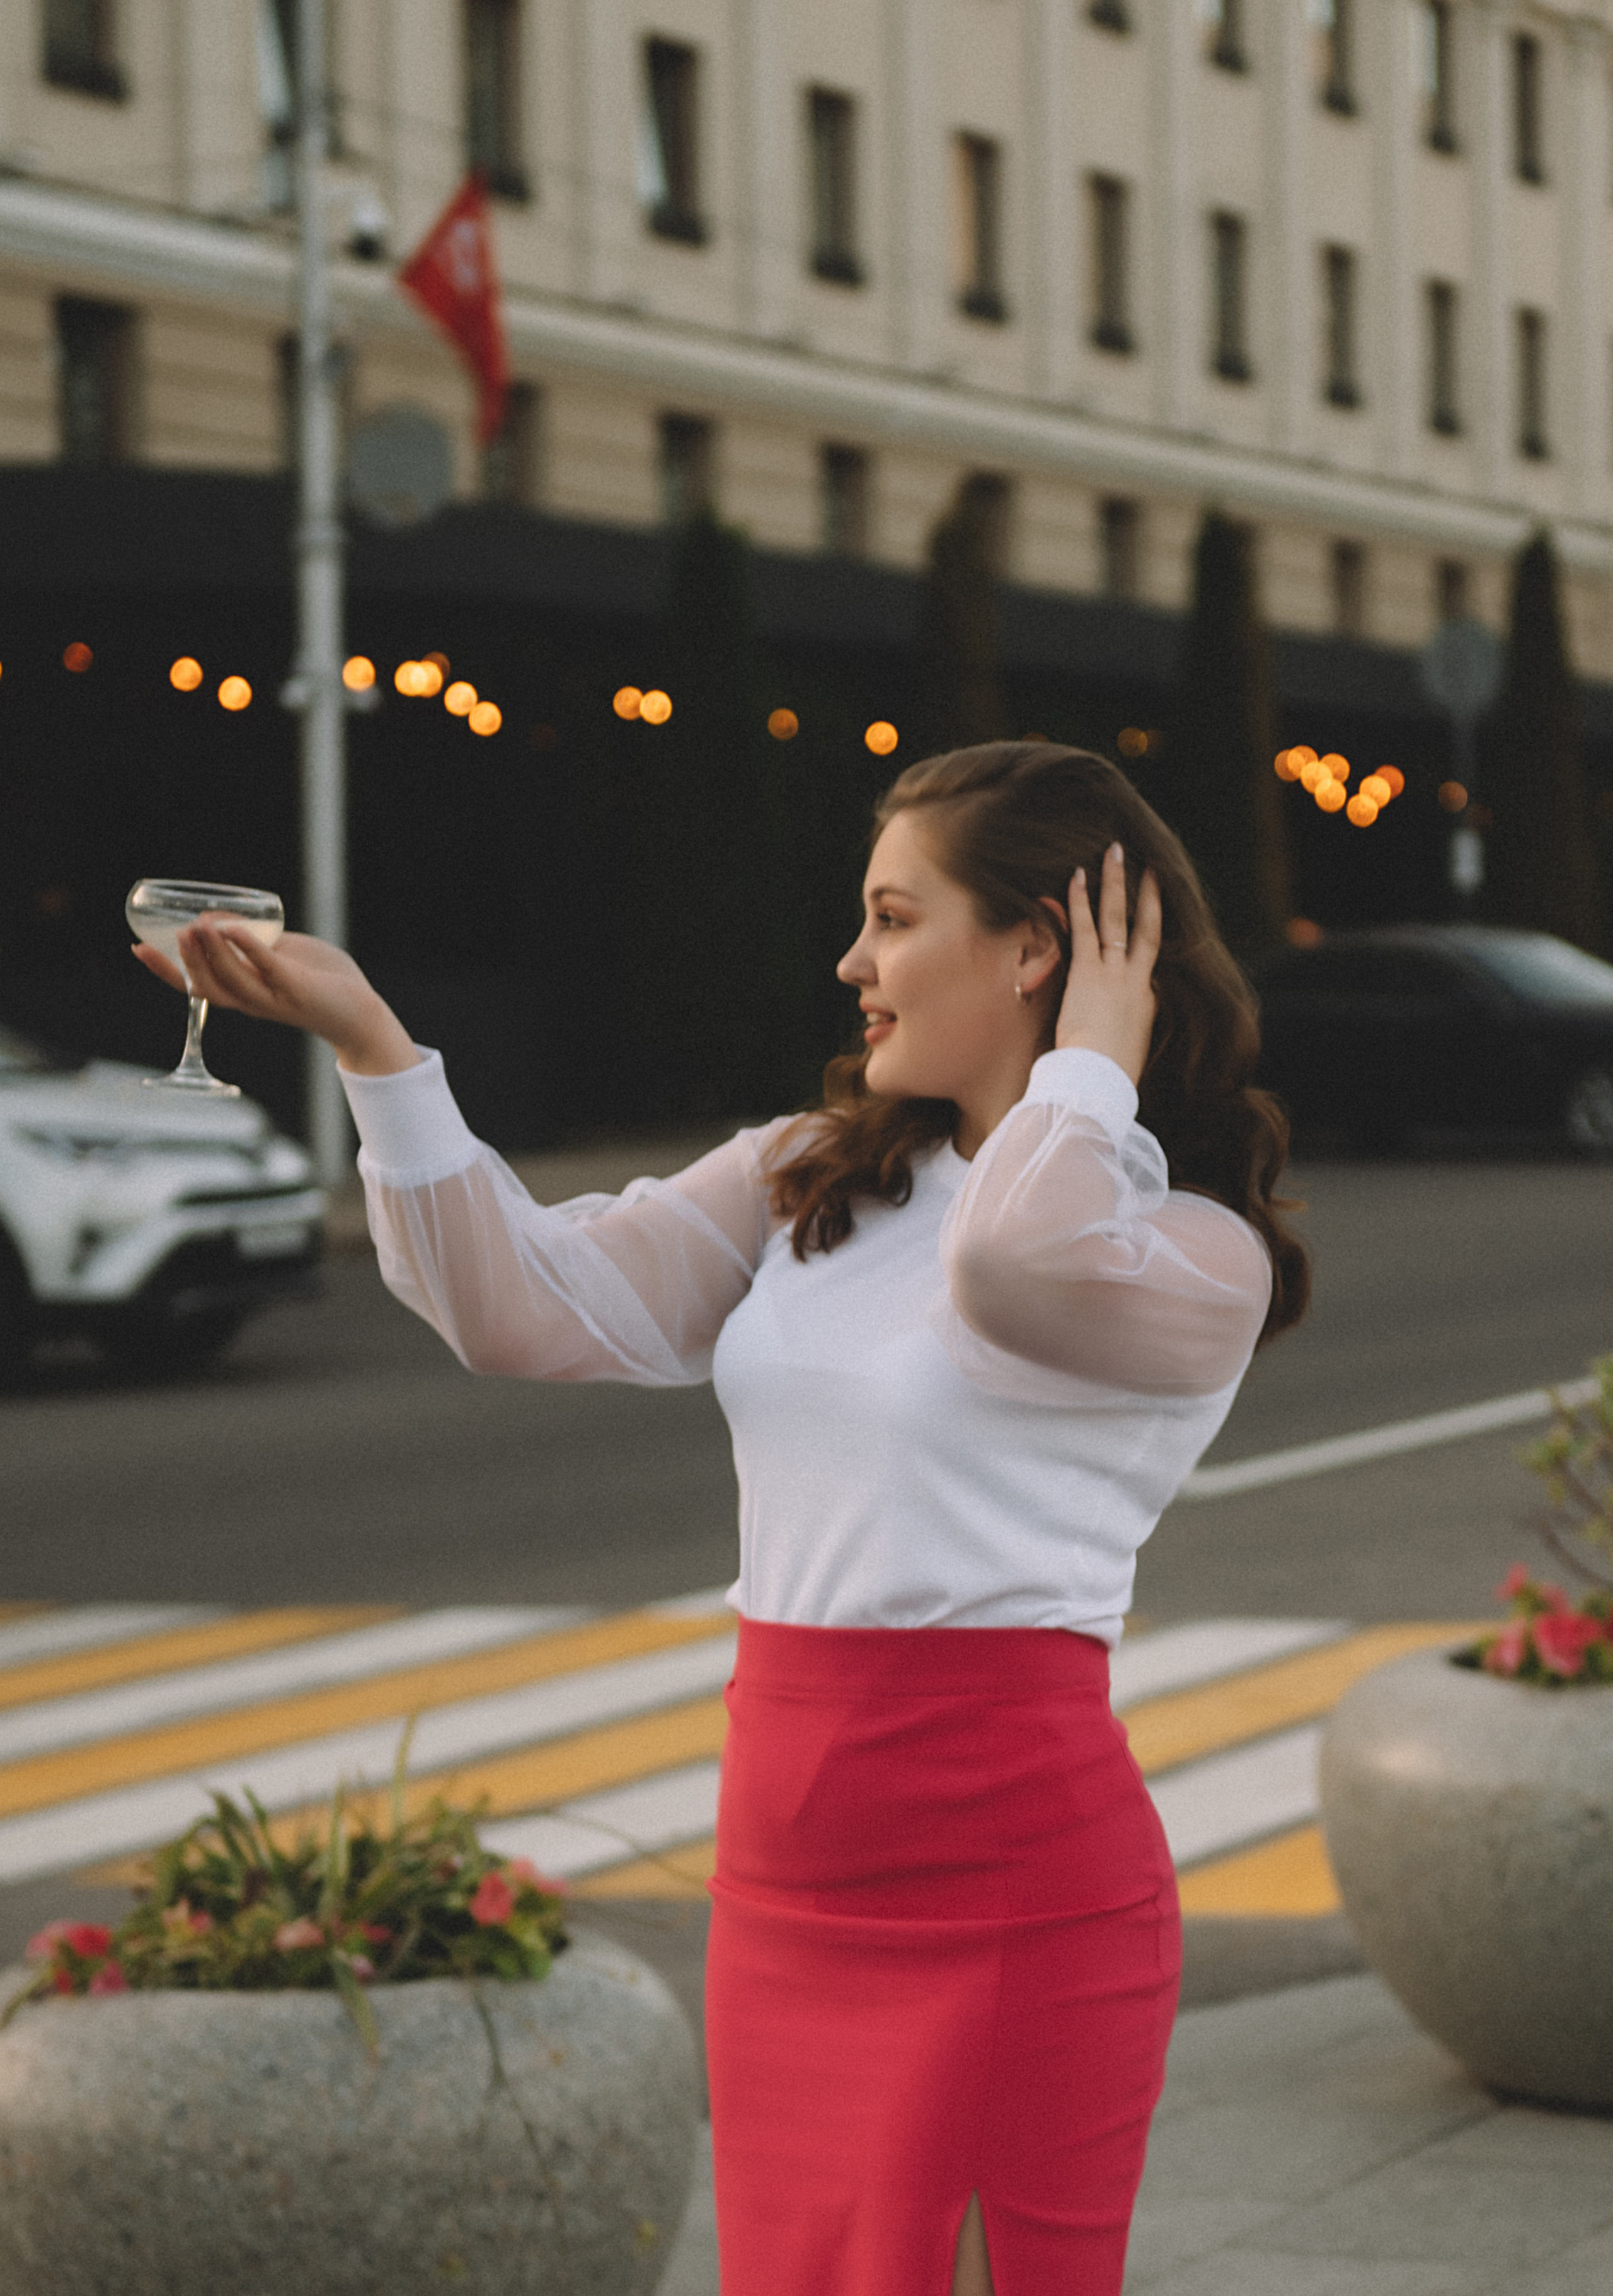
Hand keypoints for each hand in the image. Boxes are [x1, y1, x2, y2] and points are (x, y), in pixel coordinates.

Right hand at [131, 924, 418, 1075]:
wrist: (358, 1008)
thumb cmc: (317, 980)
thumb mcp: (277, 956)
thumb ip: (251, 941)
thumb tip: (216, 916)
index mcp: (240, 994)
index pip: (193, 986)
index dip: (164, 969)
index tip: (137, 947)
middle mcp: (250, 1002)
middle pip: (207, 986)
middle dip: (187, 959)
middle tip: (174, 931)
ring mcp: (273, 997)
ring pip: (232, 981)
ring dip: (212, 953)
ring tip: (197, 925)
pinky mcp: (296, 989)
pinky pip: (267, 968)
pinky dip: (248, 947)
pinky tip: (233, 927)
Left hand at [1053, 843, 1160, 1085]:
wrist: (1102, 1081)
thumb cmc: (1110, 1079)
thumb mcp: (1127, 1058)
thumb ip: (1123, 1042)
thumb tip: (1117, 1047)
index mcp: (1146, 1003)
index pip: (1147, 965)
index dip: (1146, 940)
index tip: (1149, 916)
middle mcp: (1136, 982)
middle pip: (1146, 928)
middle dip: (1147, 894)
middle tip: (1150, 865)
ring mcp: (1114, 973)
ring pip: (1118, 918)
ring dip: (1116, 883)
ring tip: (1116, 851)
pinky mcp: (1089, 973)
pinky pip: (1084, 928)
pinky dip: (1080, 902)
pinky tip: (1076, 876)